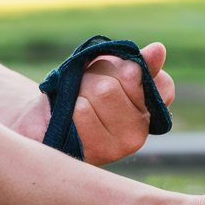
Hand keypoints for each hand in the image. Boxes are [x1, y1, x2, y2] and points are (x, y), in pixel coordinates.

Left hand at [11, 42, 175, 165]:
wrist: (43, 123)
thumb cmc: (78, 93)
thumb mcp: (106, 70)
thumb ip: (134, 62)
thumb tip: (158, 50)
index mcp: (149, 112)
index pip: (162, 83)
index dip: (129, 70)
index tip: (112, 75)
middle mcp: (139, 133)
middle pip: (125, 80)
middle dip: (97, 75)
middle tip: (84, 89)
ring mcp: (120, 146)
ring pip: (103, 92)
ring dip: (81, 88)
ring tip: (74, 102)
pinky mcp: (98, 154)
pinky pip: (84, 110)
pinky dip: (70, 105)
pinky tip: (67, 117)